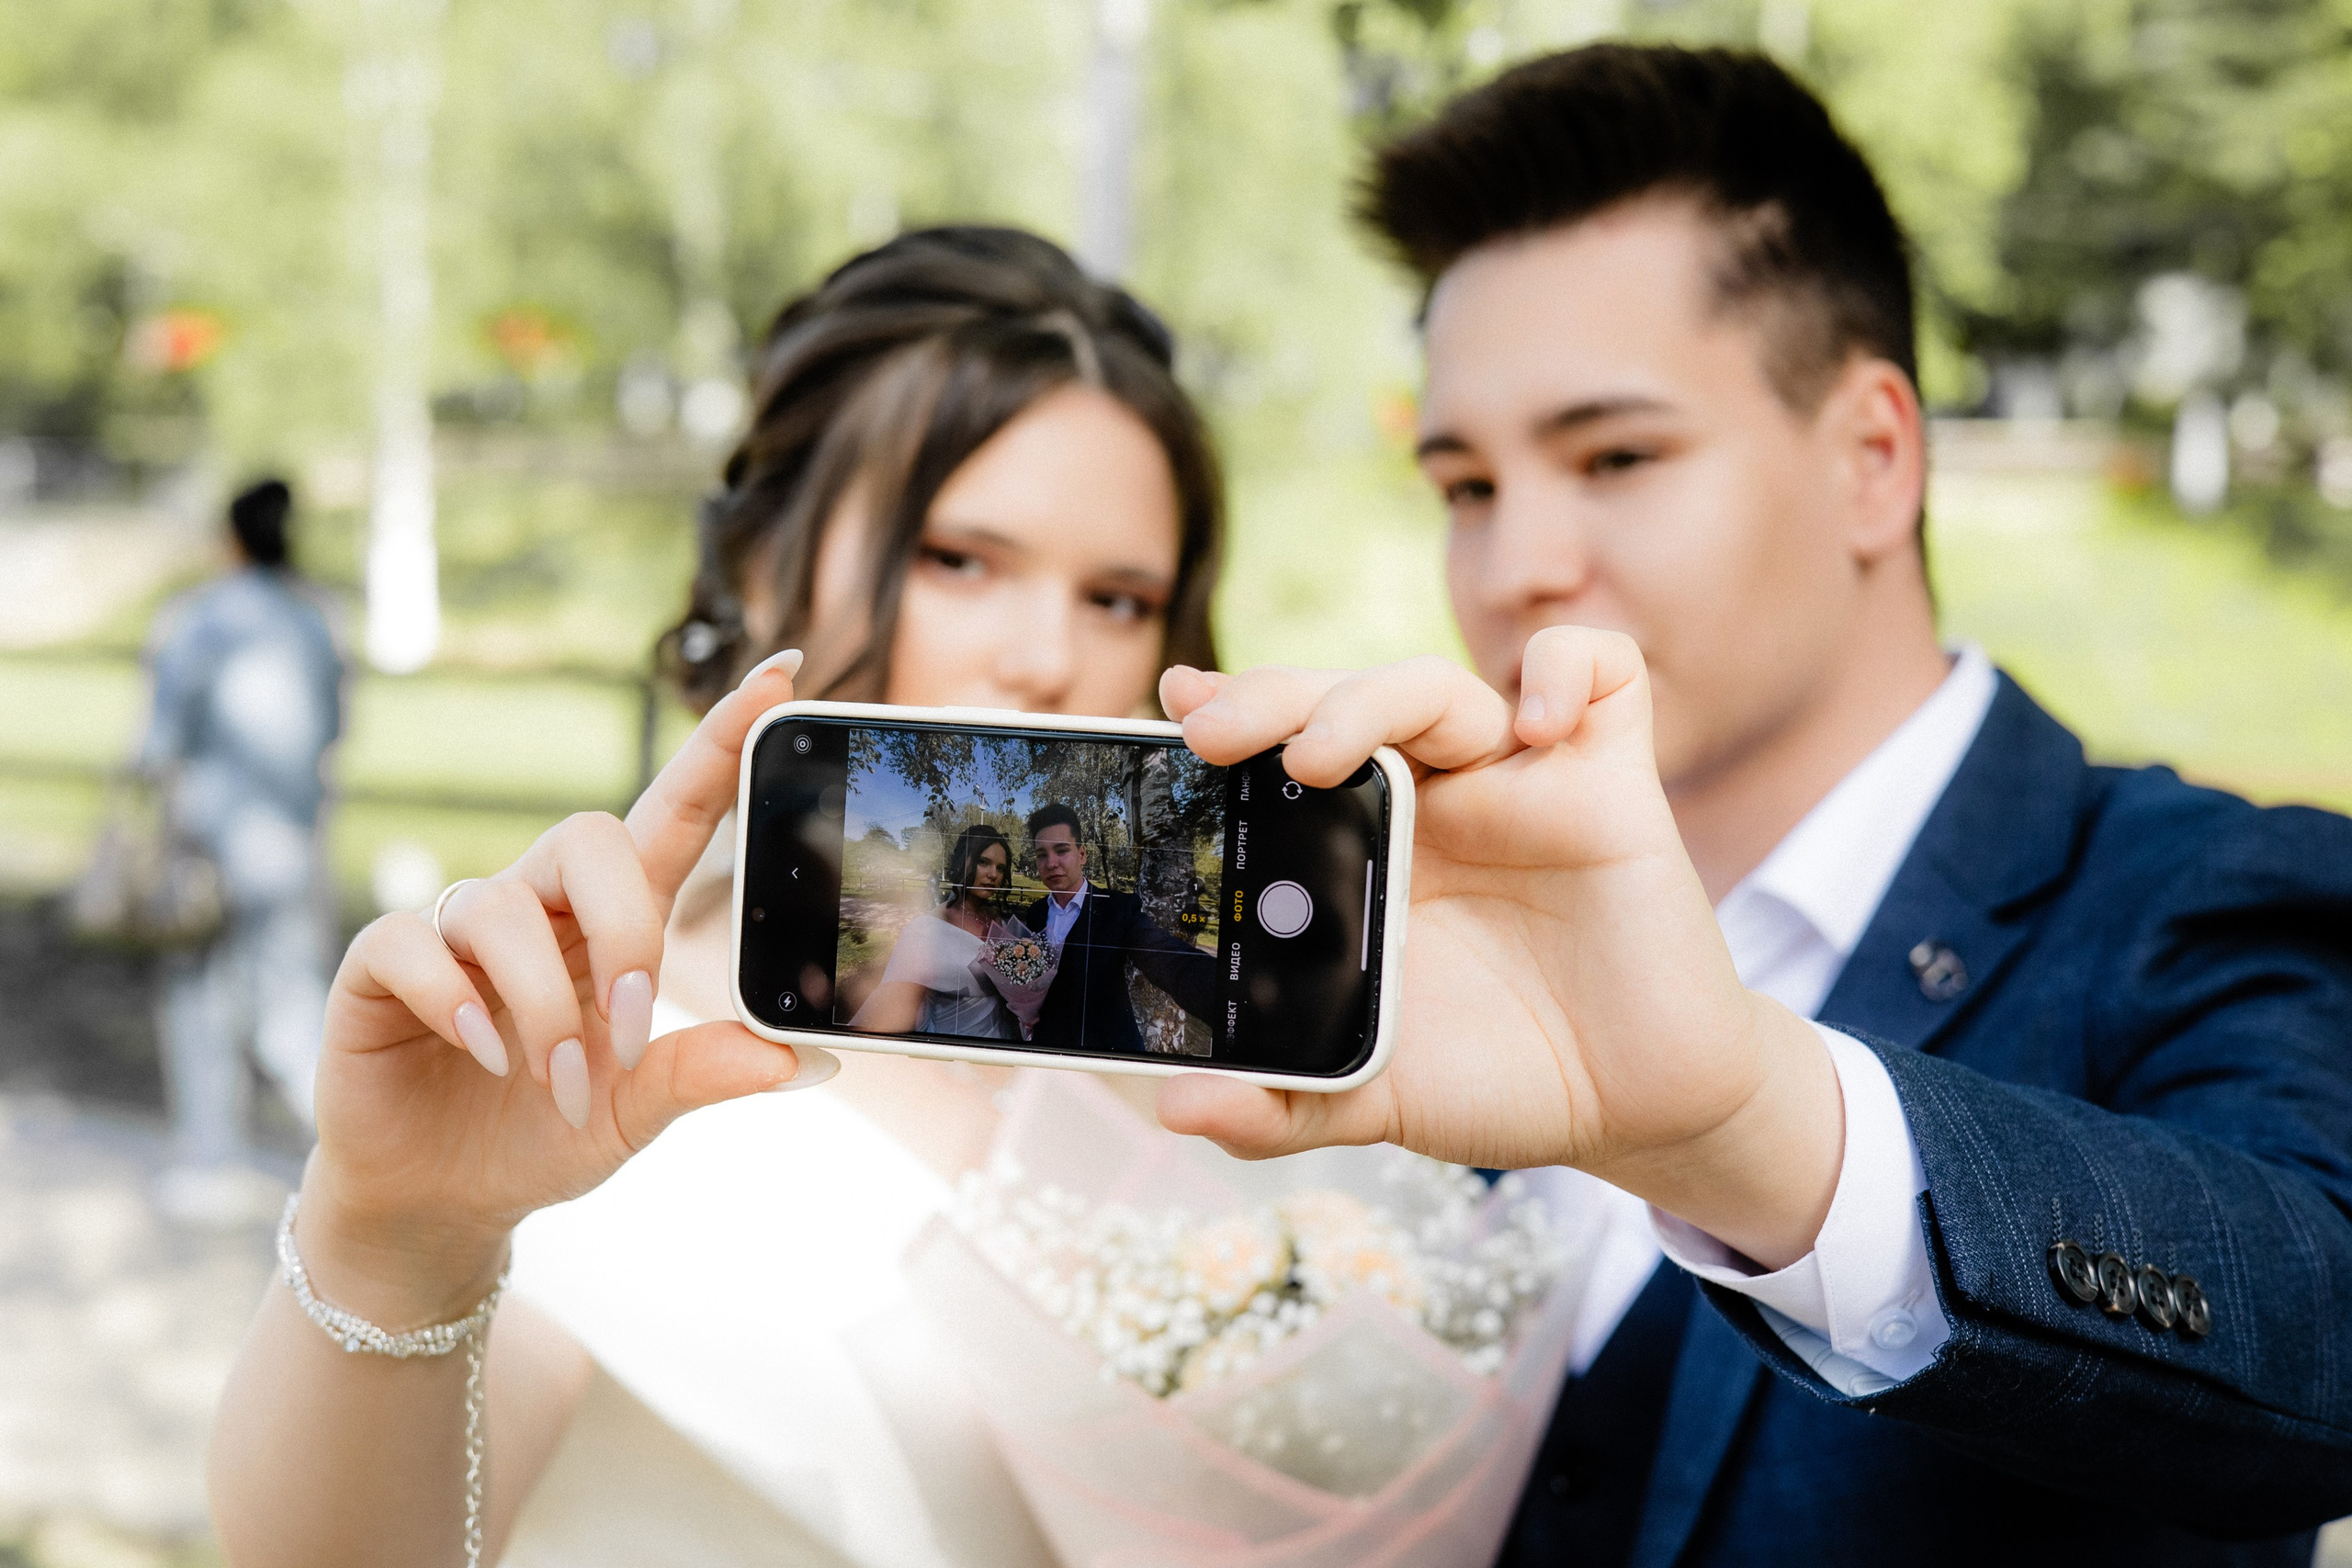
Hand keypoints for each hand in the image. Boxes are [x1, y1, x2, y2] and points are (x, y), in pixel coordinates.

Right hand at [304, 651, 825, 1318]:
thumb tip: (807, 1058)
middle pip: (587, 837)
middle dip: (622, 927)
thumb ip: (708, 1074)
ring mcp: (456, 930)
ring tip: (555, 1084)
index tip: (782, 673)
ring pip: (503, 908)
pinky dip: (457, 1001)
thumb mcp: (636, 1110)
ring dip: (541, 1006)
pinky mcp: (380, 965)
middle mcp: (538, 904)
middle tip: (632, 1026)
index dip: (720, 742)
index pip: (674, 812)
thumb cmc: (545, 1132)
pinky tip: (480, 1054)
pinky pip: (414, 945)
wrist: (443, 1198)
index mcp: (611, 921)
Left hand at [1156, 629, 1843, 1268]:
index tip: (1174, 710)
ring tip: (1316, 758)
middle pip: (1344, 700)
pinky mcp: (1612, 785)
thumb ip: (1283, 1107)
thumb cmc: (1502, 1080)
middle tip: (1211, 735)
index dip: (1234, 711)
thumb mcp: (1377, 1097)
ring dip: (1369, 698)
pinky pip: (1604, 674)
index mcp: (1361, 851)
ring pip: (1440, 685)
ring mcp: (1521, 784)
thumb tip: (1176, 1112)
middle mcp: (1434, 801)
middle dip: (1272, 697)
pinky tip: (1536, 727)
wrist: (1633, 1111)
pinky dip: (1569, 670)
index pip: (1286, 746)